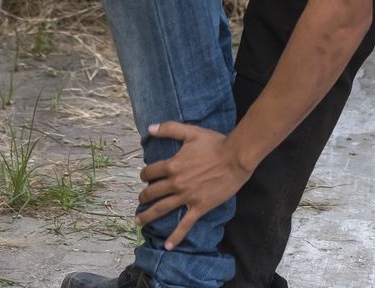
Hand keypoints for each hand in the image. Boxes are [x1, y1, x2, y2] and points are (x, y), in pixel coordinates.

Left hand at [136, 122, 253, 248]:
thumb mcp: (190, 132)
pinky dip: (175, 237)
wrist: (236, 157)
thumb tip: (150, 128)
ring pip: (162, 209)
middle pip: (152, 193)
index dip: (144, 175)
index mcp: (172, 165)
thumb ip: (169, 129)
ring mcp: (187, 197)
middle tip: (140, 201)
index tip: (145, 177)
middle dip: (143, 197)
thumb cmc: (215, 143)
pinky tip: (167, 246)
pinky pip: (185, 224)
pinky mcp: (199, 207)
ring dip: (148, 216)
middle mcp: (176, 183)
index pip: (150, 173)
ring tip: (138, 222)